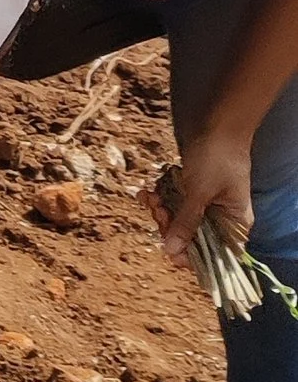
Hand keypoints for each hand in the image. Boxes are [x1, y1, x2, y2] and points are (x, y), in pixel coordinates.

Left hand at [158, 126, 256, 264]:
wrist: (217, 124)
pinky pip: (173, 205)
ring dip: (161, 212)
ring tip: (152, 197)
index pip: (214, 256)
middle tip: (158, 211)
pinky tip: (148, 191)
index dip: (190, 257)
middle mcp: (221, 219)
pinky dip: (160, 199)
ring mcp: (205, 205)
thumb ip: (186, 222)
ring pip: (177, 221)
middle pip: (191, 240)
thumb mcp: (200, 192)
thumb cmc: (217, 158)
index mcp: (234, 225)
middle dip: (169, 228)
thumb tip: (170, 251)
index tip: (167, 249)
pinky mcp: (191, 193)